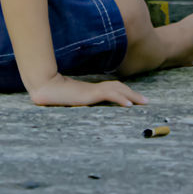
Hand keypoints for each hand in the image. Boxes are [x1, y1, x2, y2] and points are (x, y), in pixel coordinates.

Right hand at [29, 74, 146, 106]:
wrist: (45, 89)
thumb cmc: (55, 96)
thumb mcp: (71, 101)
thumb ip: (79, 101)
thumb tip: (82, 106)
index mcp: (91, 90)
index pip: (112, 87)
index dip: (125, 92)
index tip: (135, 99)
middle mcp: (94, 88)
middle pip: (118, 87)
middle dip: (133, 94)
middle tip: (146, 101)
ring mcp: (92, 90)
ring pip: (116, 89)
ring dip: (131, 95)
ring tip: (142, 103)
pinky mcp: (90, 93)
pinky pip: (109, 94)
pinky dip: (120, 98)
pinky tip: (128, 105)